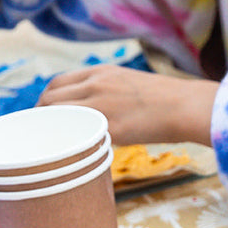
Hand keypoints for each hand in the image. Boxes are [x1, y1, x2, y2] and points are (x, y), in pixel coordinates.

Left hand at [38, 66, 218, 145]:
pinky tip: (66, 155)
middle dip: (40, 117)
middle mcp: (96, 85)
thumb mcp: (131, 84)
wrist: (186, 106)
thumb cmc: (166, 100)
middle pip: (51, 99)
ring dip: (49, 131)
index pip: (57, 83)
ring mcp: (102, 106)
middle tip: (41, 135)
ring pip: (58, 115)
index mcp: (100, 73)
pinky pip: (77, 135)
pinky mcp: (111, 127)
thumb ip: (109, 92)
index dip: (45, 100)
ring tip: (50, 147)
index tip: (45, 116)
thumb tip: (99, 114)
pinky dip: (67, 143)